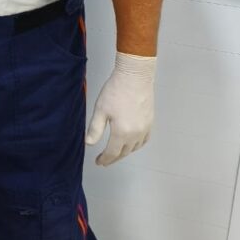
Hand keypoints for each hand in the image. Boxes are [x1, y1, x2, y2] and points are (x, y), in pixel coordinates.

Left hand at [85, 52, 155, 166]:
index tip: (98, 162)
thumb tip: (89, 144)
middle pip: (124, 152)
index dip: (104, 159)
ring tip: (116, 152)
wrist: (134, 77)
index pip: (112, 153)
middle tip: (105, 160)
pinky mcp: (150, 122)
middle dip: (114, 158)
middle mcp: (135, 134)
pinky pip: (144, 140)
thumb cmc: (115, 91)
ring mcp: (145, 128)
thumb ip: (95, 129)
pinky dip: (136, 145)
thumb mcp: (100, 110)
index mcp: (122, 133)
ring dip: (125, 152)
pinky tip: (131, 143)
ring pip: (134, 147)